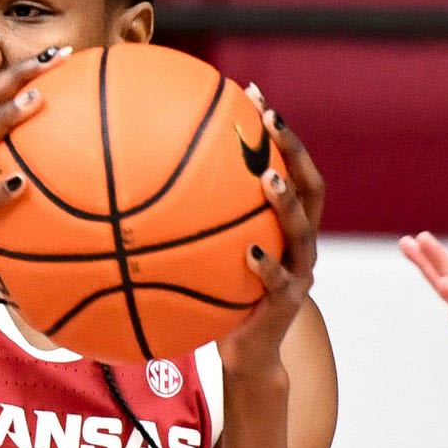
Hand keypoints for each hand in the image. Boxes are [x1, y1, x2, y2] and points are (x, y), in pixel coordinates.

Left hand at [218, 91, 328, 380]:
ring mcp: (300, 271)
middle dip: (292, 148)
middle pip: (311, 185)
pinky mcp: (288, 303)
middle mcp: (302, 240)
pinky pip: (279, 281)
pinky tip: (247, 254)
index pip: (292, 165)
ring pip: (303, 229)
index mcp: (287, 222)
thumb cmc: (222, 295)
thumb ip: (195, 219)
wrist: (248, 353)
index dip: (278, 131)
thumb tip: (137, 181)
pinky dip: (265, 266)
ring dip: (285, 201)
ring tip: (268, 178)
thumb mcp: (210, 253)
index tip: (253, 93)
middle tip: (269, 119)